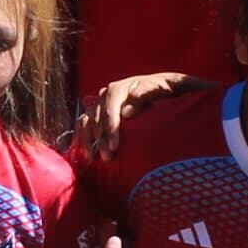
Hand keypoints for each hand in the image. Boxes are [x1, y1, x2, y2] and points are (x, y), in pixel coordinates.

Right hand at [70, 70, 197, 160]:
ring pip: (87, 120)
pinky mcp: (98, 112)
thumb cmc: (166, 90)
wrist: (163, 89)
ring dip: (88, 140)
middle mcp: (107, 93)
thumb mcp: (163, 89)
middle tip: (108, 158)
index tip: (115, 146)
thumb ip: (147, 95)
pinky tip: (83, 152)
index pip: (111, 107)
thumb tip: (126, 112)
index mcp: (122, 87)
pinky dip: (81, 137)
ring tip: (93, 159)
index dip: (111, 127)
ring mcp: (101, 102)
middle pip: (97, 116)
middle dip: (101, 139)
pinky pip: (83, 123)